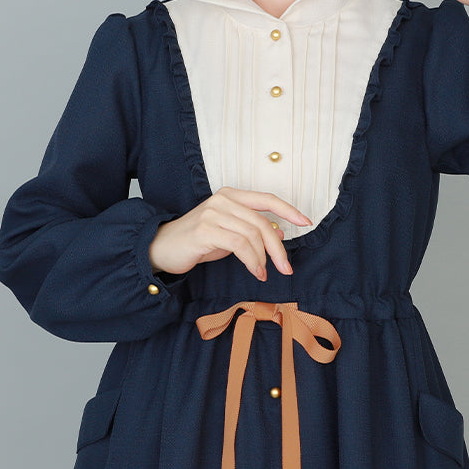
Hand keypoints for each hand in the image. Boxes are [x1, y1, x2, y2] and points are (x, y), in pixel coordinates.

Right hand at [148, 187, 311, 282]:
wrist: (161, 248)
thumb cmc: (197, 242)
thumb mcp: (229, 234)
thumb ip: (251, 230)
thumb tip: (279, 233)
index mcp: (231, 195)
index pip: (267, 199)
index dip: (289, 210)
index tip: (307, 222)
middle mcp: (223, 200)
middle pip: (262, 222)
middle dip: (278, 248)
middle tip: (286, 267)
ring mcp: (213, 212)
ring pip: (252, 234)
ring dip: (264, 258)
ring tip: (264, 273)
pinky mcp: (205, 229)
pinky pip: (239, 244)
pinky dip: (252, 260)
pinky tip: (255, 271)